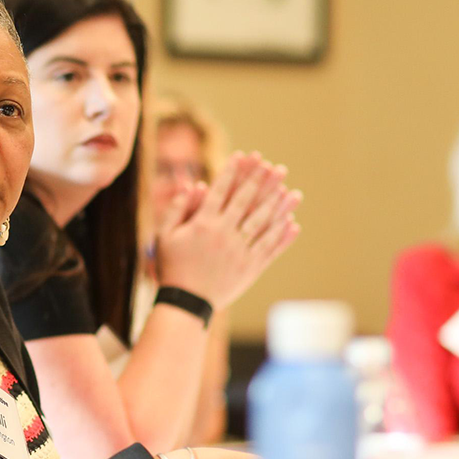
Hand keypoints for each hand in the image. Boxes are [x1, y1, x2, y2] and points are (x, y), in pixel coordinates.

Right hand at [155, 152, 300, 309]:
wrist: (186, 303)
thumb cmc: (172, 268)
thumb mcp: (164, 236)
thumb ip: (176, 209)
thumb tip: (193, 184)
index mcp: (203, 224)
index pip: (221, 190)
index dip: (233, 171)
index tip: (244, 156)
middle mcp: (224, 234)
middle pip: (247, 201)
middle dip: (262, 182)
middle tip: (276, 167)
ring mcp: (240, 251)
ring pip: (263, 223)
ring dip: (279, 206)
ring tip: (293, 192)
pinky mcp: (250, 268)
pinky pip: (269, 249)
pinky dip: (282, 237)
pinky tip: (293, 223)